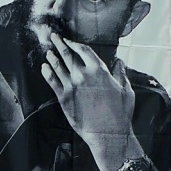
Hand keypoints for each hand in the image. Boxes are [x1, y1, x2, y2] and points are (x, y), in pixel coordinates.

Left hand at [42, 33, 139, 170]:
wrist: (108, 133)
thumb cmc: (120, 113)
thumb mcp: (126, 90)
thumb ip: (121, 74)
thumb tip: (119, 63)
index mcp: (99, 70)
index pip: (83, 50)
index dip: (74, 43)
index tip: (69, 40)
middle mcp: (83, 75)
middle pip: (67, 54)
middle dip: (59, 43)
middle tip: (53, 36)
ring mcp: (72, 86)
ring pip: (58, 66)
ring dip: (52, 57)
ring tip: (48, 52)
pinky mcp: (64, 98)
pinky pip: (52, 81)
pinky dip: (47, 72)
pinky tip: (44, 67)